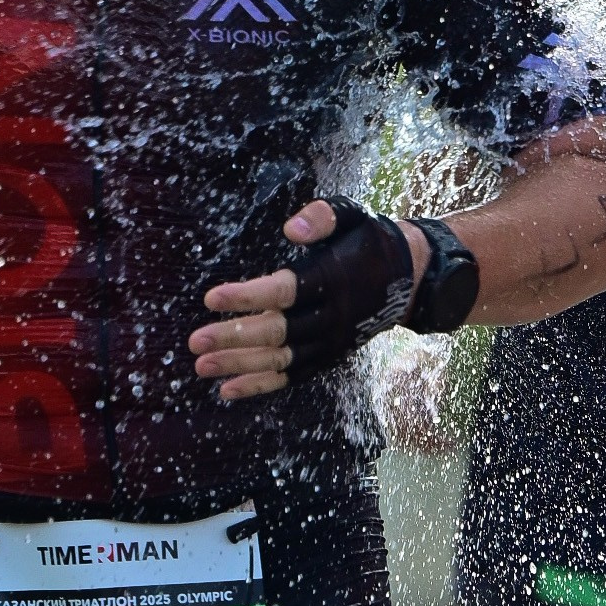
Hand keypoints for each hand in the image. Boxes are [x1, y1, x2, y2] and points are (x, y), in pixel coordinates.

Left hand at [187, 200, 430, 401]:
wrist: (409, 279)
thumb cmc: (369, 240)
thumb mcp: (353, 215)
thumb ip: (323, 216)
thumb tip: (291, 230)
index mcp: (333, 279)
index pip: (284, 291)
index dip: (248, 296)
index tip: (211, 298)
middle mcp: (332, 316)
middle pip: (278, 332)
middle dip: (234, 338)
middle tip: (195, 341)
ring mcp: (331, 342)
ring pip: (281, 359)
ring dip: (240, 365)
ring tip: (202, 367)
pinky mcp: (328, 357)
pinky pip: (292, 375)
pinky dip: (261, 385)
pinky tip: (228, 390)